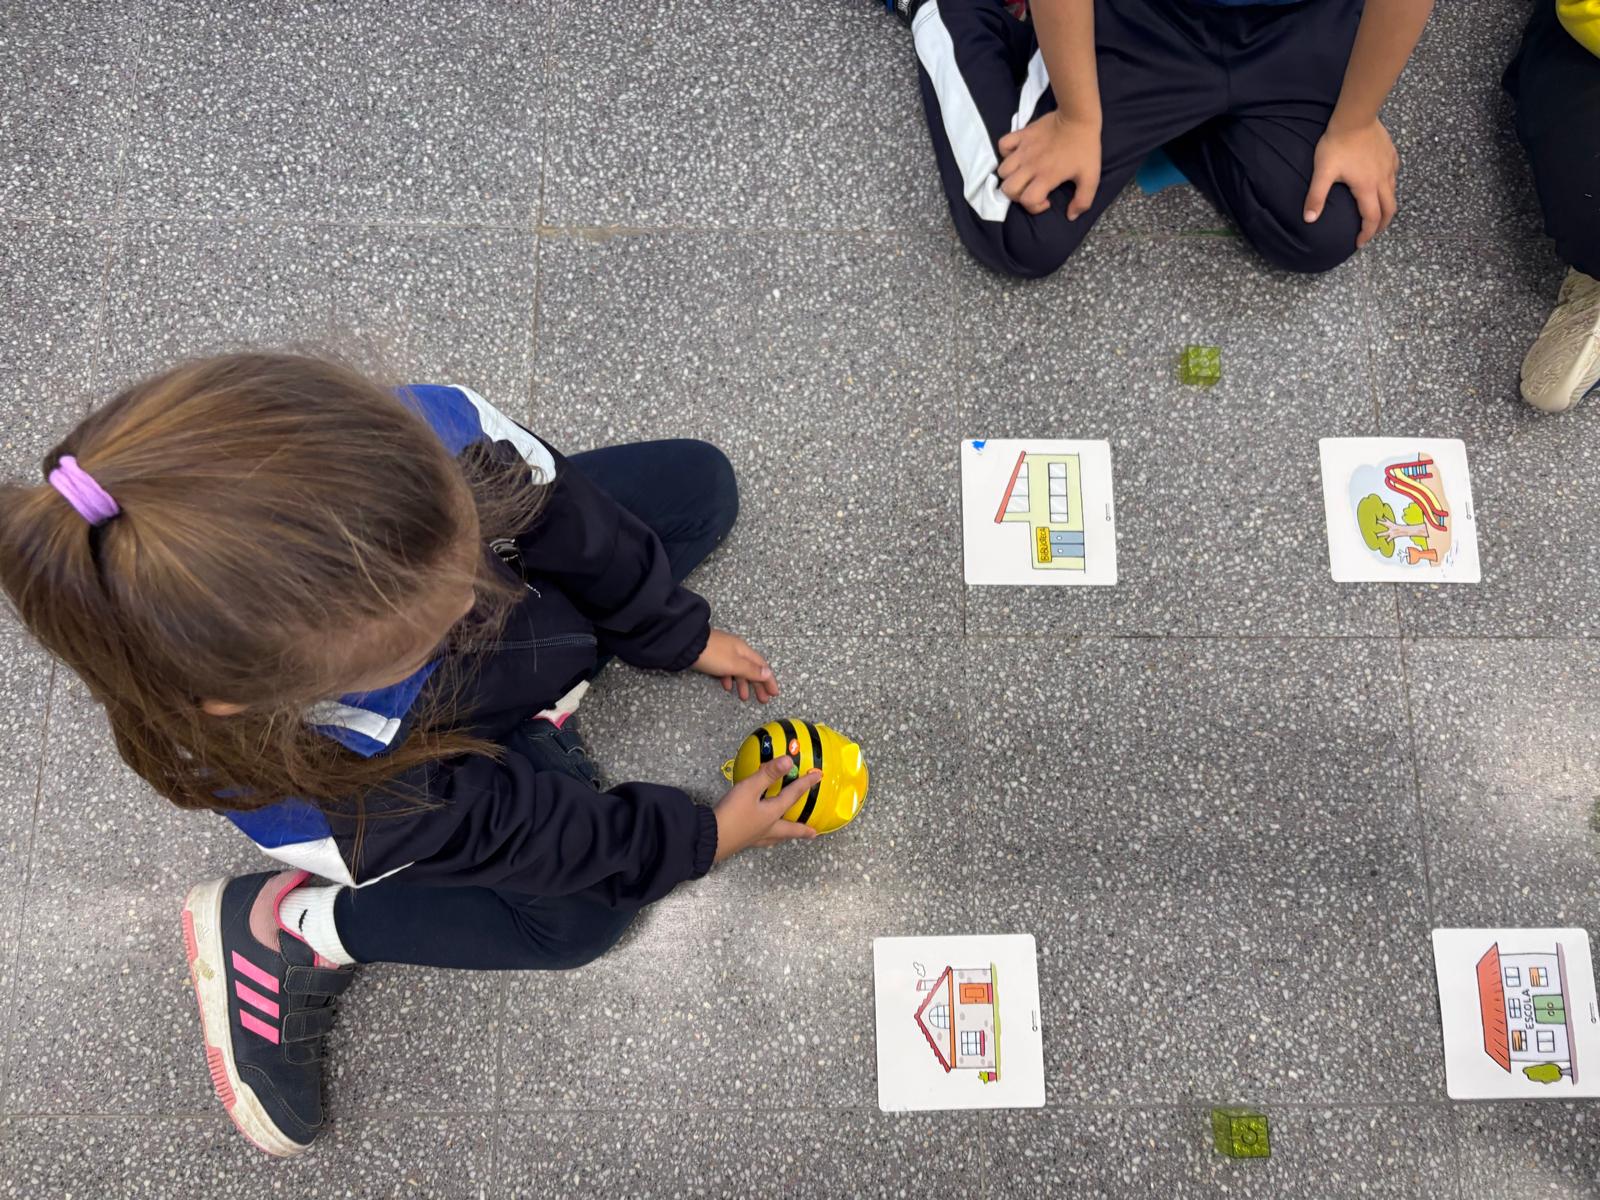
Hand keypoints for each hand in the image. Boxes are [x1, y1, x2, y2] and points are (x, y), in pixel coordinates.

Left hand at [693, 628, 778, 702]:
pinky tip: (727, 686)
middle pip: (752, 669)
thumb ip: (751, 670)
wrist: (687, 645)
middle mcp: (736, 650)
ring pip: (739, 670)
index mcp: (744, 650)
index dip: (769, 680)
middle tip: (762, 699)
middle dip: (758, 685)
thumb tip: (767, 673)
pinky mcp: (713, 657)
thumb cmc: (712, 654)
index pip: (762, 666)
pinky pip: (727, 670)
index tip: (774, 693)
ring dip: (743, 684)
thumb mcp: (734, 664)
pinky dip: (729, 679)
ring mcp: (724, 653)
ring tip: (744, 697)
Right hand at [713, 756, 820, 861]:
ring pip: (775, 838)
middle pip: (789, 829)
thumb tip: (788, 761)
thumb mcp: (749, 789)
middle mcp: (767, 828)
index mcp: (772, 814)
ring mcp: (754, 837)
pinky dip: (767, 838)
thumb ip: (768, 775)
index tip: (818, 776)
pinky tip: (760, 836)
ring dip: (785, 836)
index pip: (792, 796)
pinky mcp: (742, 841)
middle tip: (813, 833)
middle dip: (801, 830)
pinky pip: (762, 840)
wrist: (709, 838)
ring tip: (788, 836)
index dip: (805, 784)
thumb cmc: (731, 813)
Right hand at [997, 110, 1101, 218]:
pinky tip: (1018, 156)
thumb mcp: (1091, 177)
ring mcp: (1023, 150)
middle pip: (1008, 189)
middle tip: (1032, 189)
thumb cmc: (1085, 148)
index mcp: (1046, 177)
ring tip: (1024, 174)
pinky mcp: (1021, 135)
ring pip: (1002, 170)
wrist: (1078, 116)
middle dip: (1018, 195)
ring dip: (1011, 176)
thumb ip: (1083, 201)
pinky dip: (1006, 153)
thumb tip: (1071, 215)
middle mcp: (1030, 165)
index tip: (1047, 200)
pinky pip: (1003, 145)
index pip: (1027, 201)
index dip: (1035, 206)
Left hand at [1304, 117, 1398, 248]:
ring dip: (1387, 207)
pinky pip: (1394, 175)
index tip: (1359, 243)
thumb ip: (1316, 196)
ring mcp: (1389, 166)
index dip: (1366, 233)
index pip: (1371, 218)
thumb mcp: (1322, 172)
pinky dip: (1390, 187)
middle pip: (1389, 209)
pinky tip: (1383, 186)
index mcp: (1367, 187)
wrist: (1355, 117)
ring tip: (1377, 213)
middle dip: (1381, 225)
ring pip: (1393, 193)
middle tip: (1372, 233)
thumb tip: (1309, 219)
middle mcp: (1382, 179)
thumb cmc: (1337, 144)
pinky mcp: (1391, 154)